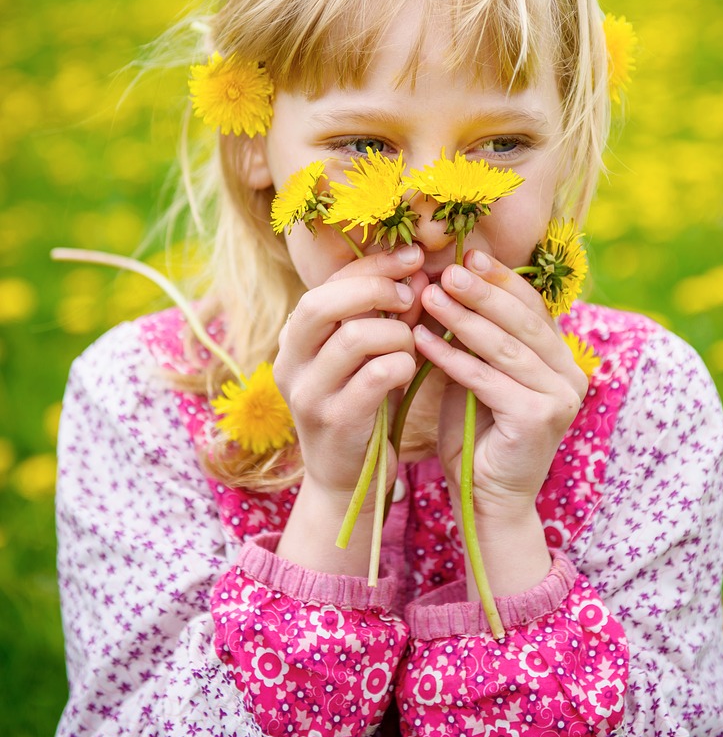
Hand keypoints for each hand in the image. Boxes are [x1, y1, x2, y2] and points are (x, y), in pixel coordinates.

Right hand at [274, 245, 427, 572]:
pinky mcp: (334, 422)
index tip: (413, 256)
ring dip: (396, 333)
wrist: (348, 480)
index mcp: (295, 338)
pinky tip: (408, 371)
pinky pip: (374, 376)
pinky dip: (401, 364)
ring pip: (353, 336)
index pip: (327, 283)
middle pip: (324, 303)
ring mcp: (308, 394)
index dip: (373, 265)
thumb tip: (418, 270)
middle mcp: (290, 362)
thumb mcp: (368, 354)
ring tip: (412, 345)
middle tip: (412, 297)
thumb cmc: (364, 405)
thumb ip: (387, 314)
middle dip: (377, 289)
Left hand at [413, 249, 586, 591]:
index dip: (501, 279)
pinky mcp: (539, 419)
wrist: (488, 503)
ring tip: (429, 295)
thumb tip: (444, 284)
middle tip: (446, 269)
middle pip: (522, 320)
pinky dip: (452, 358)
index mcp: (562, 359)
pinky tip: (423, 340)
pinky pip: (488, 379)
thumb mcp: (477, 376)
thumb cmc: (477, 436)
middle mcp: (570, 375)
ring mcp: (560, 398)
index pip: (533, 307)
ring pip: (504, 346)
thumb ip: (473, 338)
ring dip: (462, 318)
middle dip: (482, 291)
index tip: (468, 255)